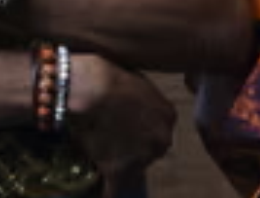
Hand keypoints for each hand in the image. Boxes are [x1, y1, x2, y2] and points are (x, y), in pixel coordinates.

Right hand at [69, 55, 174, 197]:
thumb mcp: (135, 79)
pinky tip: (97, 189)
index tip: (125, 126)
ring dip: (118, 165)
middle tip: (112, 141)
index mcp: (168, 114)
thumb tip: (134, 103)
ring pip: (132, 169)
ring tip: (98, 156)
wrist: (91, 89)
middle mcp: (162, 139)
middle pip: (151, 150)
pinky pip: (112, 190)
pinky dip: (104, 190)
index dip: (140, 128)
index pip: (159, 128)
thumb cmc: (109, 74)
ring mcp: (142, 158)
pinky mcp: (119, 172)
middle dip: (134, 148)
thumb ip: (143, 97)